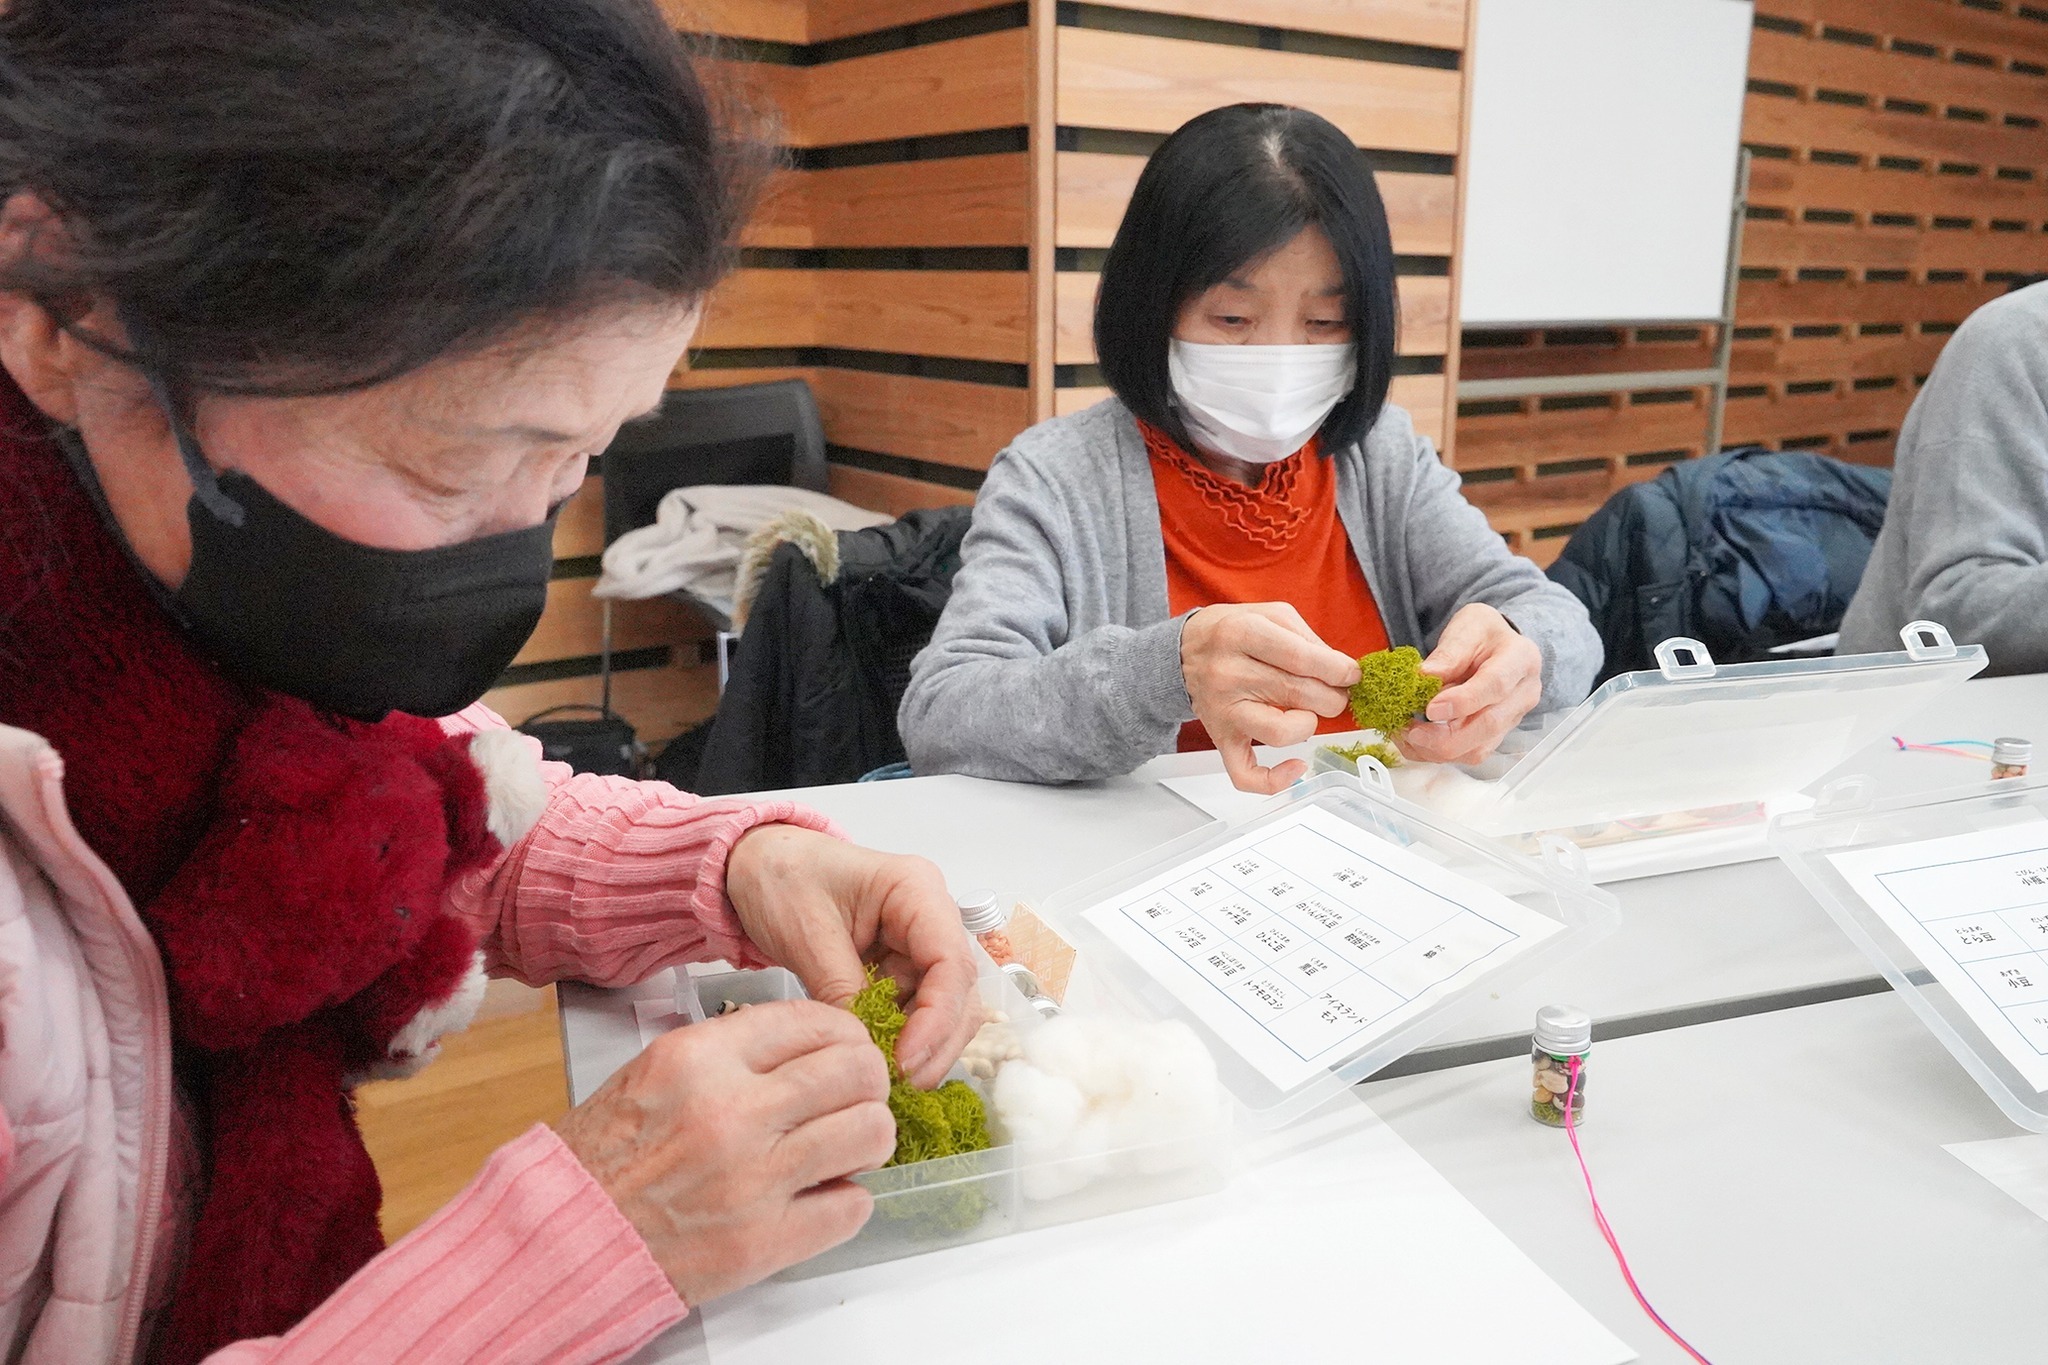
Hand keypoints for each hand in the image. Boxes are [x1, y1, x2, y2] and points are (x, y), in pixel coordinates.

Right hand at [553, 999, 893, 1304]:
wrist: (567, 1235)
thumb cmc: (606, 1155)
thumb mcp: (660, 1069)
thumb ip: (736, 1051)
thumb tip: (812, 1045)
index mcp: (701, 1058)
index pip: (814, 1021)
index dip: (845, 1034)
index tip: (847, 1048)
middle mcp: (731, 1111)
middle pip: (855, 1071)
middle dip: (869, 1082)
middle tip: (858, 1096)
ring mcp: (752, 1179)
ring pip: (868, 1133)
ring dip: (869, 1138)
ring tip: (849, 1145)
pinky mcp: (763, 1241)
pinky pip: (851, 1207)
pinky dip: (849, 1199)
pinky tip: (824, 1193)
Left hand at [725, 825, 976, 1088]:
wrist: (757, 865)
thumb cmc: (782, 877)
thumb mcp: (806, 932)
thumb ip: (840, 987)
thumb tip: (866, 1047)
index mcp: (916, 890)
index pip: (950, 961)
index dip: (937, 1018)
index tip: (905, 1060)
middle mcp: (930, 917)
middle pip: (960, 992)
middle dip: (936, 1043)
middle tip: (899, 1084)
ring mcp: (918, 945)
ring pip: (945, 1009)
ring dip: (921, 1047)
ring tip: (885, 1078)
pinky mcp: (901, 968)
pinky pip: (914, 1012)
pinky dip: (900, 1040)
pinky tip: (876, 1062)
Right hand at [1181, 603, 1359, 794]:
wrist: (1183, 652)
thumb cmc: (1230, 633)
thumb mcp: (1269, 614)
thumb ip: (1307, 639)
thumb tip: (1341, 671)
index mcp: (1242, 634)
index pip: (1302, 659)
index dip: (1338, 670)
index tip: (1351, 674)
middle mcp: (1229, 674)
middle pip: (1299, 694)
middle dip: (1332, 696)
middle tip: (1335, 691)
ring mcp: (1224, 711)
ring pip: (1282, 733)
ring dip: (1311, 724)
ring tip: (1309, 712)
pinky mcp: (1222, 738)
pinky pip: (1246, 774)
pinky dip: (1275, 780)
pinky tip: (1296, 766)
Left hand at [1401, 604, 1543, 765]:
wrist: (1498, 646)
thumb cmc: (1484, 635)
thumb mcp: (1467, 628)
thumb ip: (1448, 653)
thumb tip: (1424, 676)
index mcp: (1520, 660)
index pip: (1495, 686)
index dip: (1462, 702)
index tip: (1430, 708)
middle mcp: (1522, 695)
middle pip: (1488, 726)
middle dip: (1443, 736)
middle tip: (1409, 729)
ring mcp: (1511, 720)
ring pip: (1476, 750)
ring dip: (1435, 749)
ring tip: (1406, 732)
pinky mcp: (1494, 736)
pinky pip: (1466, 754)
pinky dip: (1436, 753)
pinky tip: (1415, 739)